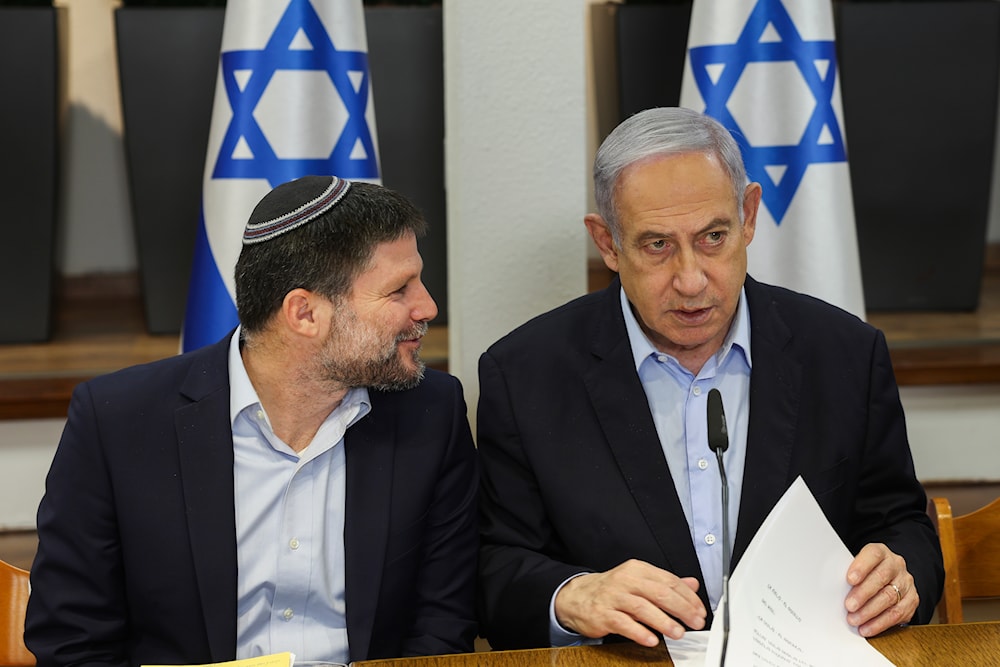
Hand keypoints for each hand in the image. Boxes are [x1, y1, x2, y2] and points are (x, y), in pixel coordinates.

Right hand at [554, 559, 706, 646]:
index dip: (688, 597)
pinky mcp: (603, 615)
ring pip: (642, 608)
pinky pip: (624, 624)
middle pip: (659, 593)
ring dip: (663, 621)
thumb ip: (666, 583)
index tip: (699, 610)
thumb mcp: (639, 580)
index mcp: (637, 570)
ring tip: (678, 633)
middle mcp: (625, 581)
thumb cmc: (612, 590)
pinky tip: (652, 639)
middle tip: (695, 622)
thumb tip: (692, 584)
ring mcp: (613, 598)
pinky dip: (639, 632)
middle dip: (681, 609)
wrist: (576, 596)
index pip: (668, 581)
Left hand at [844, 543, 917, 636]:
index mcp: (881, 552)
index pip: (873, 554)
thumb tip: (834, 587)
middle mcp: (896, 565)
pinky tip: (867, 628)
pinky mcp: (912, 600)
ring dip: (869, 612)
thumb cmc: (867, 572)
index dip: (861, 567)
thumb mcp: (858, 566)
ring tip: (854, 620)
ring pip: (889, 597)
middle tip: (849, 606)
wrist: (891, 577)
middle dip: (863, 594)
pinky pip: (897, 614)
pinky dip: (880, 623)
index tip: (849, 579)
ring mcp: (906, 583)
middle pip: (881, 578)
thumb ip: (851, 573)